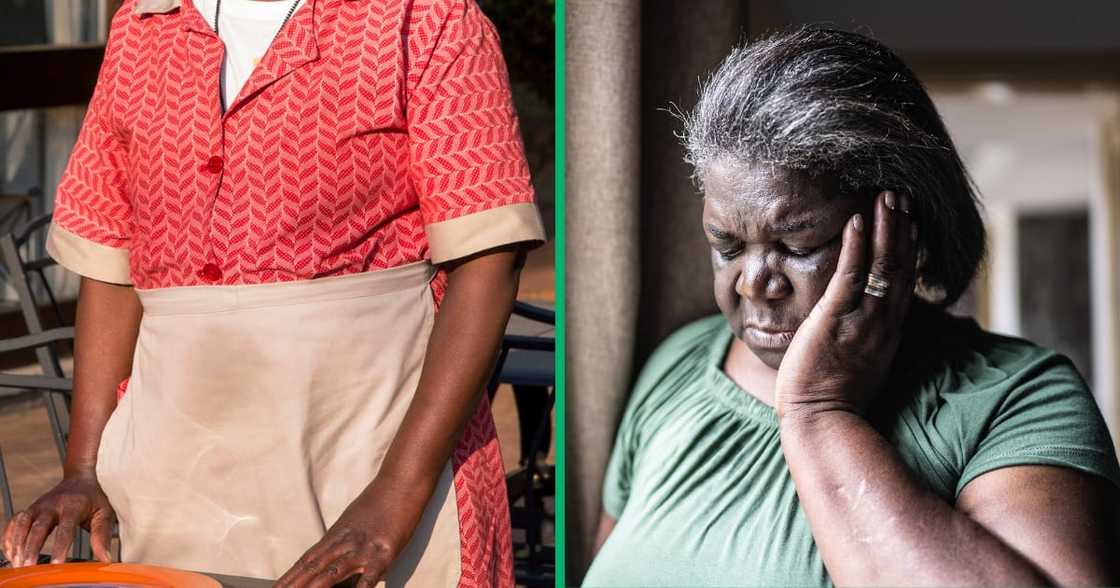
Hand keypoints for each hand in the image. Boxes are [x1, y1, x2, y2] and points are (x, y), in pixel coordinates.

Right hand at [1, 473, 115, 565]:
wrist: (80, 478)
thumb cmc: (94, 499)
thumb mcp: (104, 514)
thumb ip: (103, 536)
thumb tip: (105, 559)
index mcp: (73, 505)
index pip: (66, 528)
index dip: (60, 546)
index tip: (57, 564)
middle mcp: (52, 505)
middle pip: (38, 527)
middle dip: (32, 547)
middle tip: (28, 565)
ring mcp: (38, 506)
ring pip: (22, 524)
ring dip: (17, 544)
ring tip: (18, 563)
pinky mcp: (29, 510)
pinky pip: (14, 523)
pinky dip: (10, 537)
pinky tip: (11, 552)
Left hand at [275, 493, 415, 587]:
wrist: (401, 483)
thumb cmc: (380, 500)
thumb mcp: (355, 519)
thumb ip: (343, 541)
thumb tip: (334, 563)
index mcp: (337, 534)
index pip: (308, 559)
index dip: (291, 575)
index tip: (277, 586)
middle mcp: (346, 542)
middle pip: (314, 567)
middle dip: (295, 584)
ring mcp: (363, 548)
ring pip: (333, 572)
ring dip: (314, 587)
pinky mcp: (384, 553)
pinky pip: (369, 576)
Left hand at [775, 190, 917, 421]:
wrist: (822, 425)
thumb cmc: (834, 400)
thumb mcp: (860, 363)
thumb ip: (866, 338)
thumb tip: (862, 323)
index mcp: (888, 331)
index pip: (905, 281)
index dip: (910, 248)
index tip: (912, 219)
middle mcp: (882, 323)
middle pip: (900, 266)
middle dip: (903, 228)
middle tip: (904, 194)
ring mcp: (861, 321)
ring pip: (881, 266)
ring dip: (885, 228)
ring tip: (888, 195)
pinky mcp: (834, 322)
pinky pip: (850, 278)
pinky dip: (855, 248)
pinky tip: (856, 221)